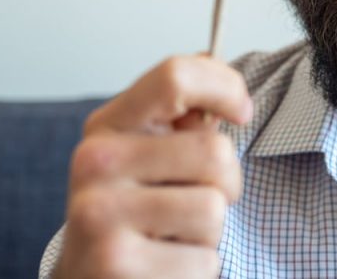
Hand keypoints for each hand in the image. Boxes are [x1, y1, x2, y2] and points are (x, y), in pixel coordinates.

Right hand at [54, 54, 252, 278]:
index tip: (240, 112)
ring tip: (174, 234)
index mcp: (106, 126)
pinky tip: (163, 265)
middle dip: (225, 182)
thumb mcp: (144, 153)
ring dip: (209, 231)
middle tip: (195, 198)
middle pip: (215, 152)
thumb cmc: (130, 210)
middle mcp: (95, 164)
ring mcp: (101, 216)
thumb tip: (222, 76)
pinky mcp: (116, 266)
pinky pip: (204, 260)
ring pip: (213, 208)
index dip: (225, 88)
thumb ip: (181, 113)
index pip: (176, 76)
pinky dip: (197, 267)